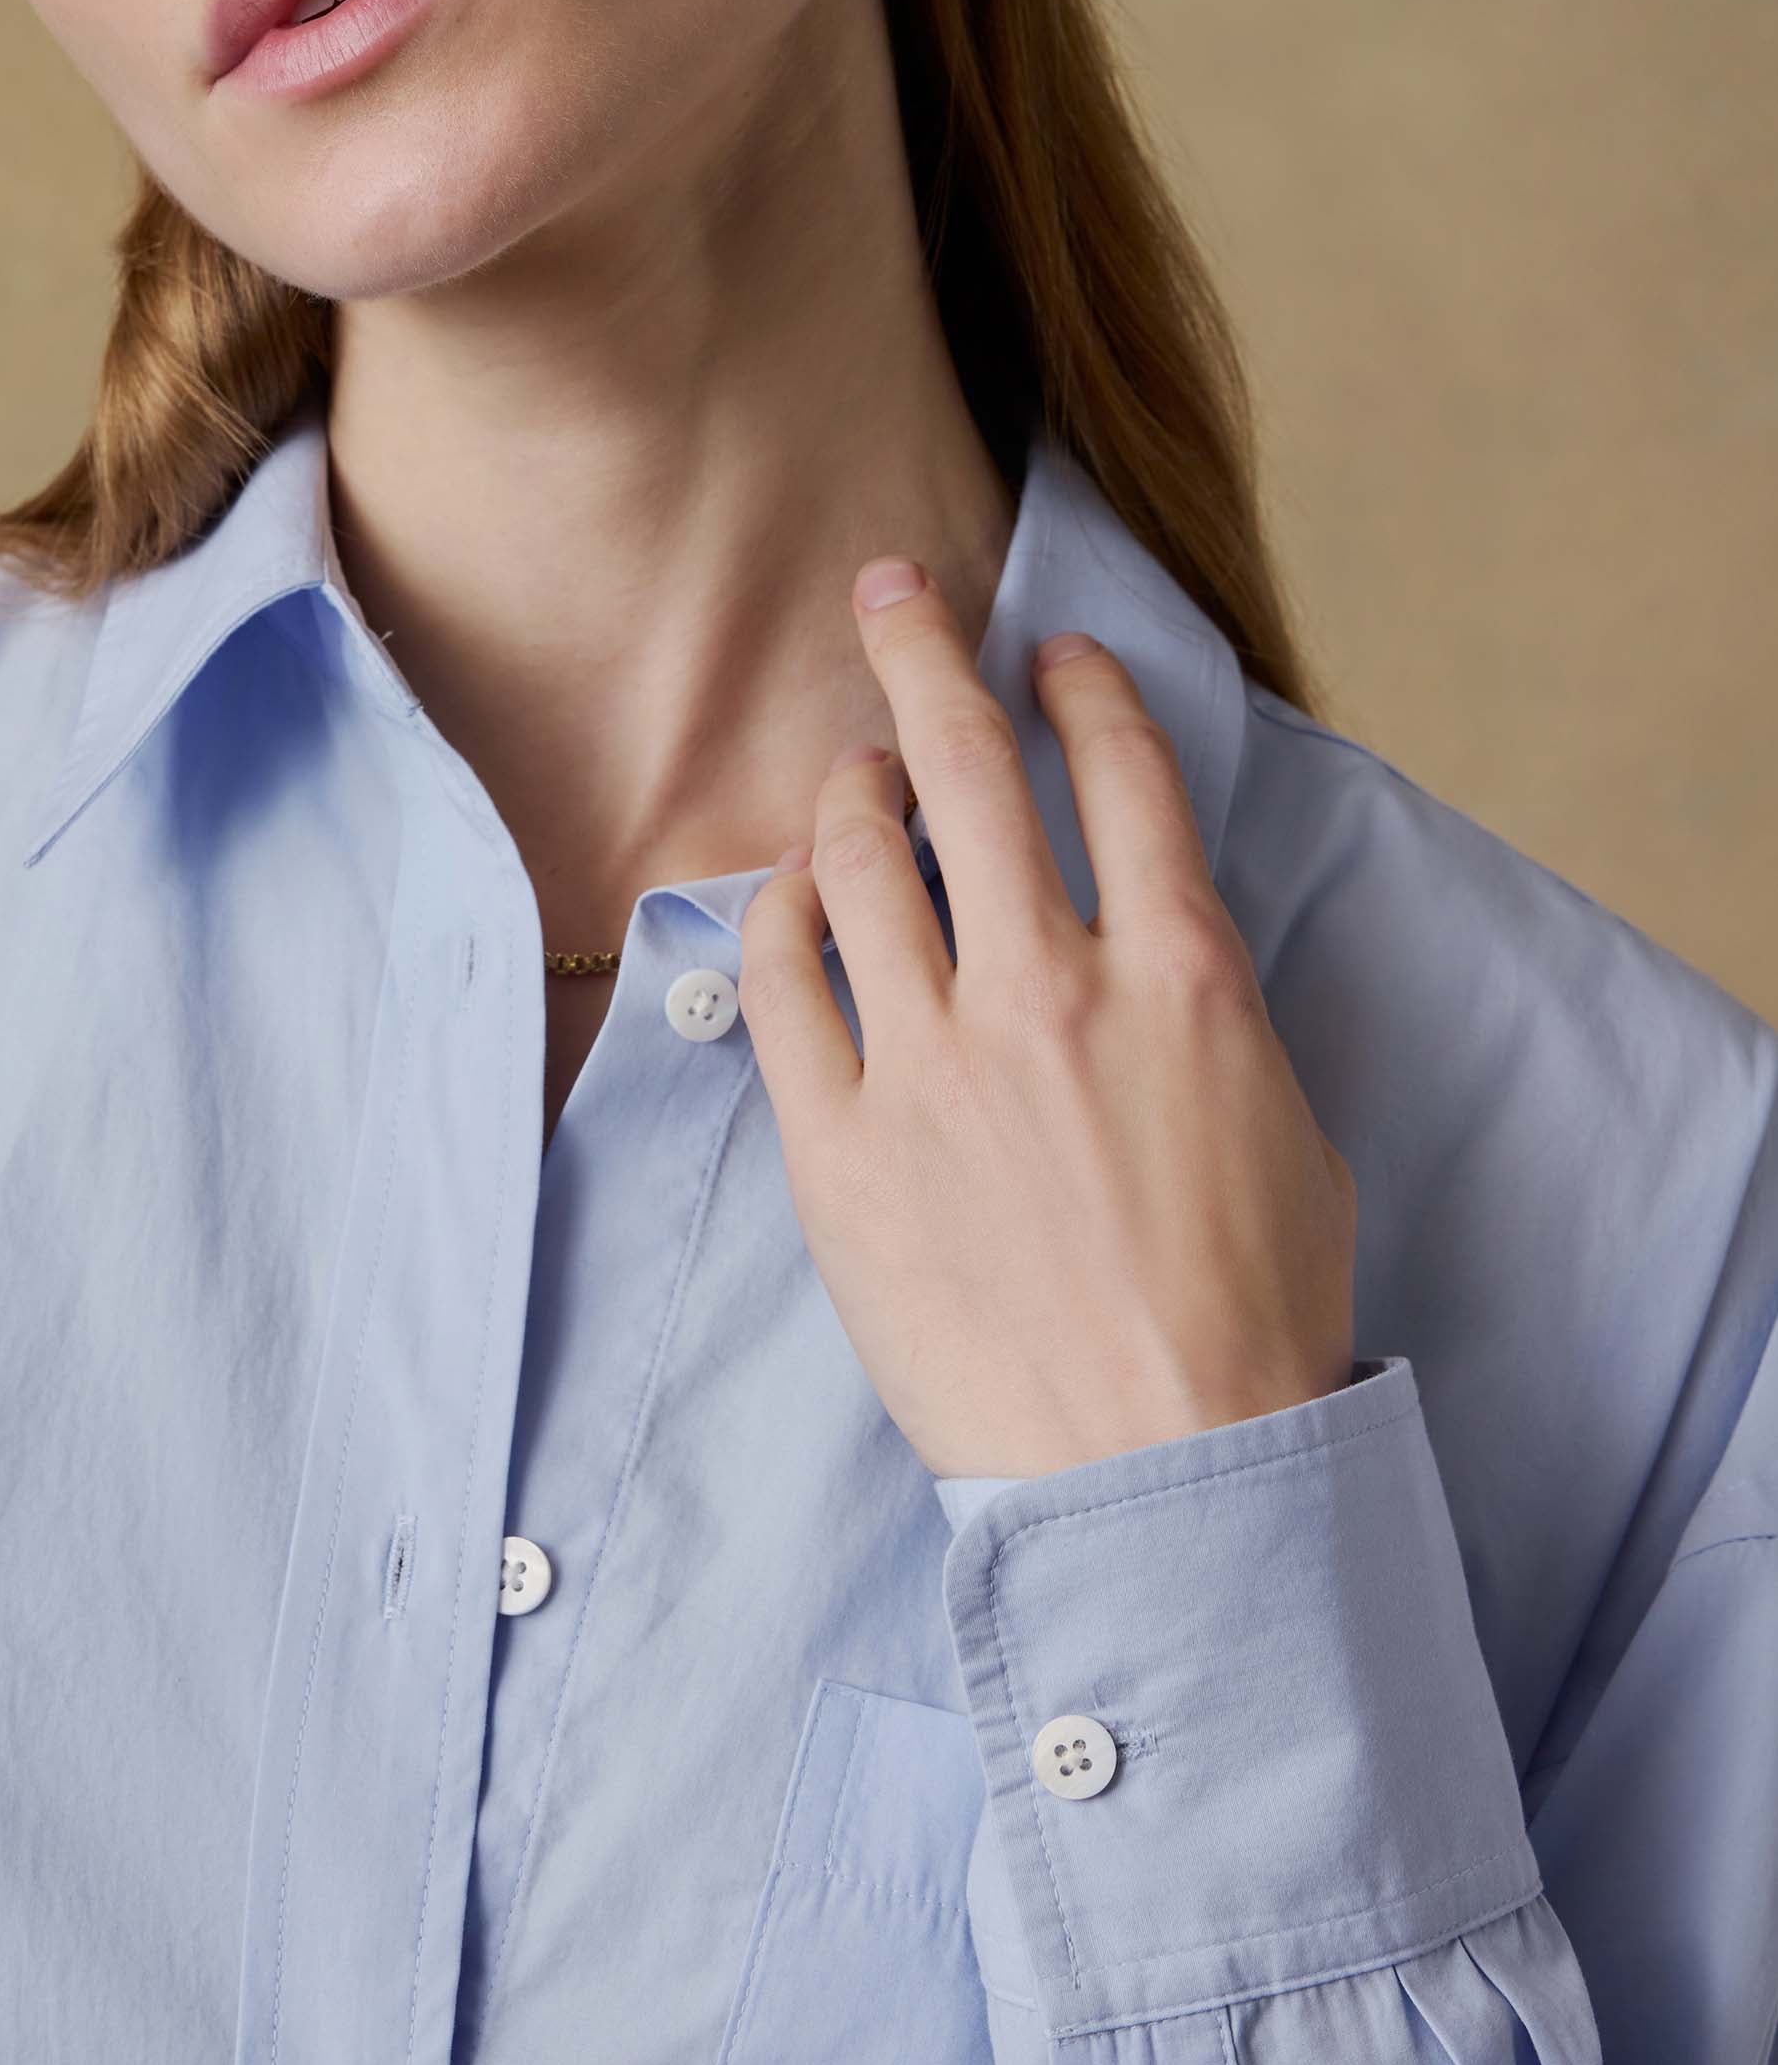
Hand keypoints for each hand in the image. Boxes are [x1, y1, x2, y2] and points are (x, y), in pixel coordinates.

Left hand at [738, 561, 1356, 1481]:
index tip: (1052, 652)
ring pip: (860, 858)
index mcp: (1181, 976)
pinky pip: (786, 980)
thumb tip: (1145, 942)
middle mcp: (1049, 989)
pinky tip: (792, 894)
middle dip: (924, 651)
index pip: (1121, 774)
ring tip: (852, 771)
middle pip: (966, 765)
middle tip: (892, 593)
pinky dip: (783, 911)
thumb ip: (1203, 1007)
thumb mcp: (1280, 1124)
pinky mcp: (840, 1142)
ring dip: (850, 785)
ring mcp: (933, 1061)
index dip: (1080, 688)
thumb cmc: (1243, 1315)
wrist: (1160, 1471)